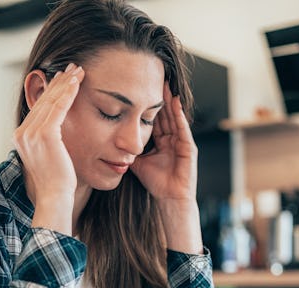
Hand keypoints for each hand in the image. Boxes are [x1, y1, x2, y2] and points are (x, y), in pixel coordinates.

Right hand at [13, 63, 83, 233]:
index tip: (63, 79)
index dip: (51, 92)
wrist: (55, 197)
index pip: (38, 108)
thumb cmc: (57, 182)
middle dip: (59, 82)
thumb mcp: (48, 156)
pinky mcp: (44, 134)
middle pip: (43, 101)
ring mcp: (31, 133)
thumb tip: (56, 131)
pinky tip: (77, 83)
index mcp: (21, 137)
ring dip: (65, 83)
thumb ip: (47, 141)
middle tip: (72, 68)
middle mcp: (22, 133)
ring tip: (78, 71)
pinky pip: (58, 108)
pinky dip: (68, 94)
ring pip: (50, 101)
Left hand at [130, 83, 196, 202]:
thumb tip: (110, 141)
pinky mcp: (189, 148)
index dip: (147, 103)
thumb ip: (128, 150)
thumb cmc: (155, 184)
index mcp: (161, 141)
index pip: (154, 117)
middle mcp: (172, 138)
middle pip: (165, 113)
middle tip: (154, 76)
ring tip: (165, 83)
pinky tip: (175, 102)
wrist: (169, 199)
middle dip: (160, 96)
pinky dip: (179, 115)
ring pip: (174, 116)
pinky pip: (183, 128)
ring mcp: (182, 142)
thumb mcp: (137, 162)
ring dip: (170, 100)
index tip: (139, 87)